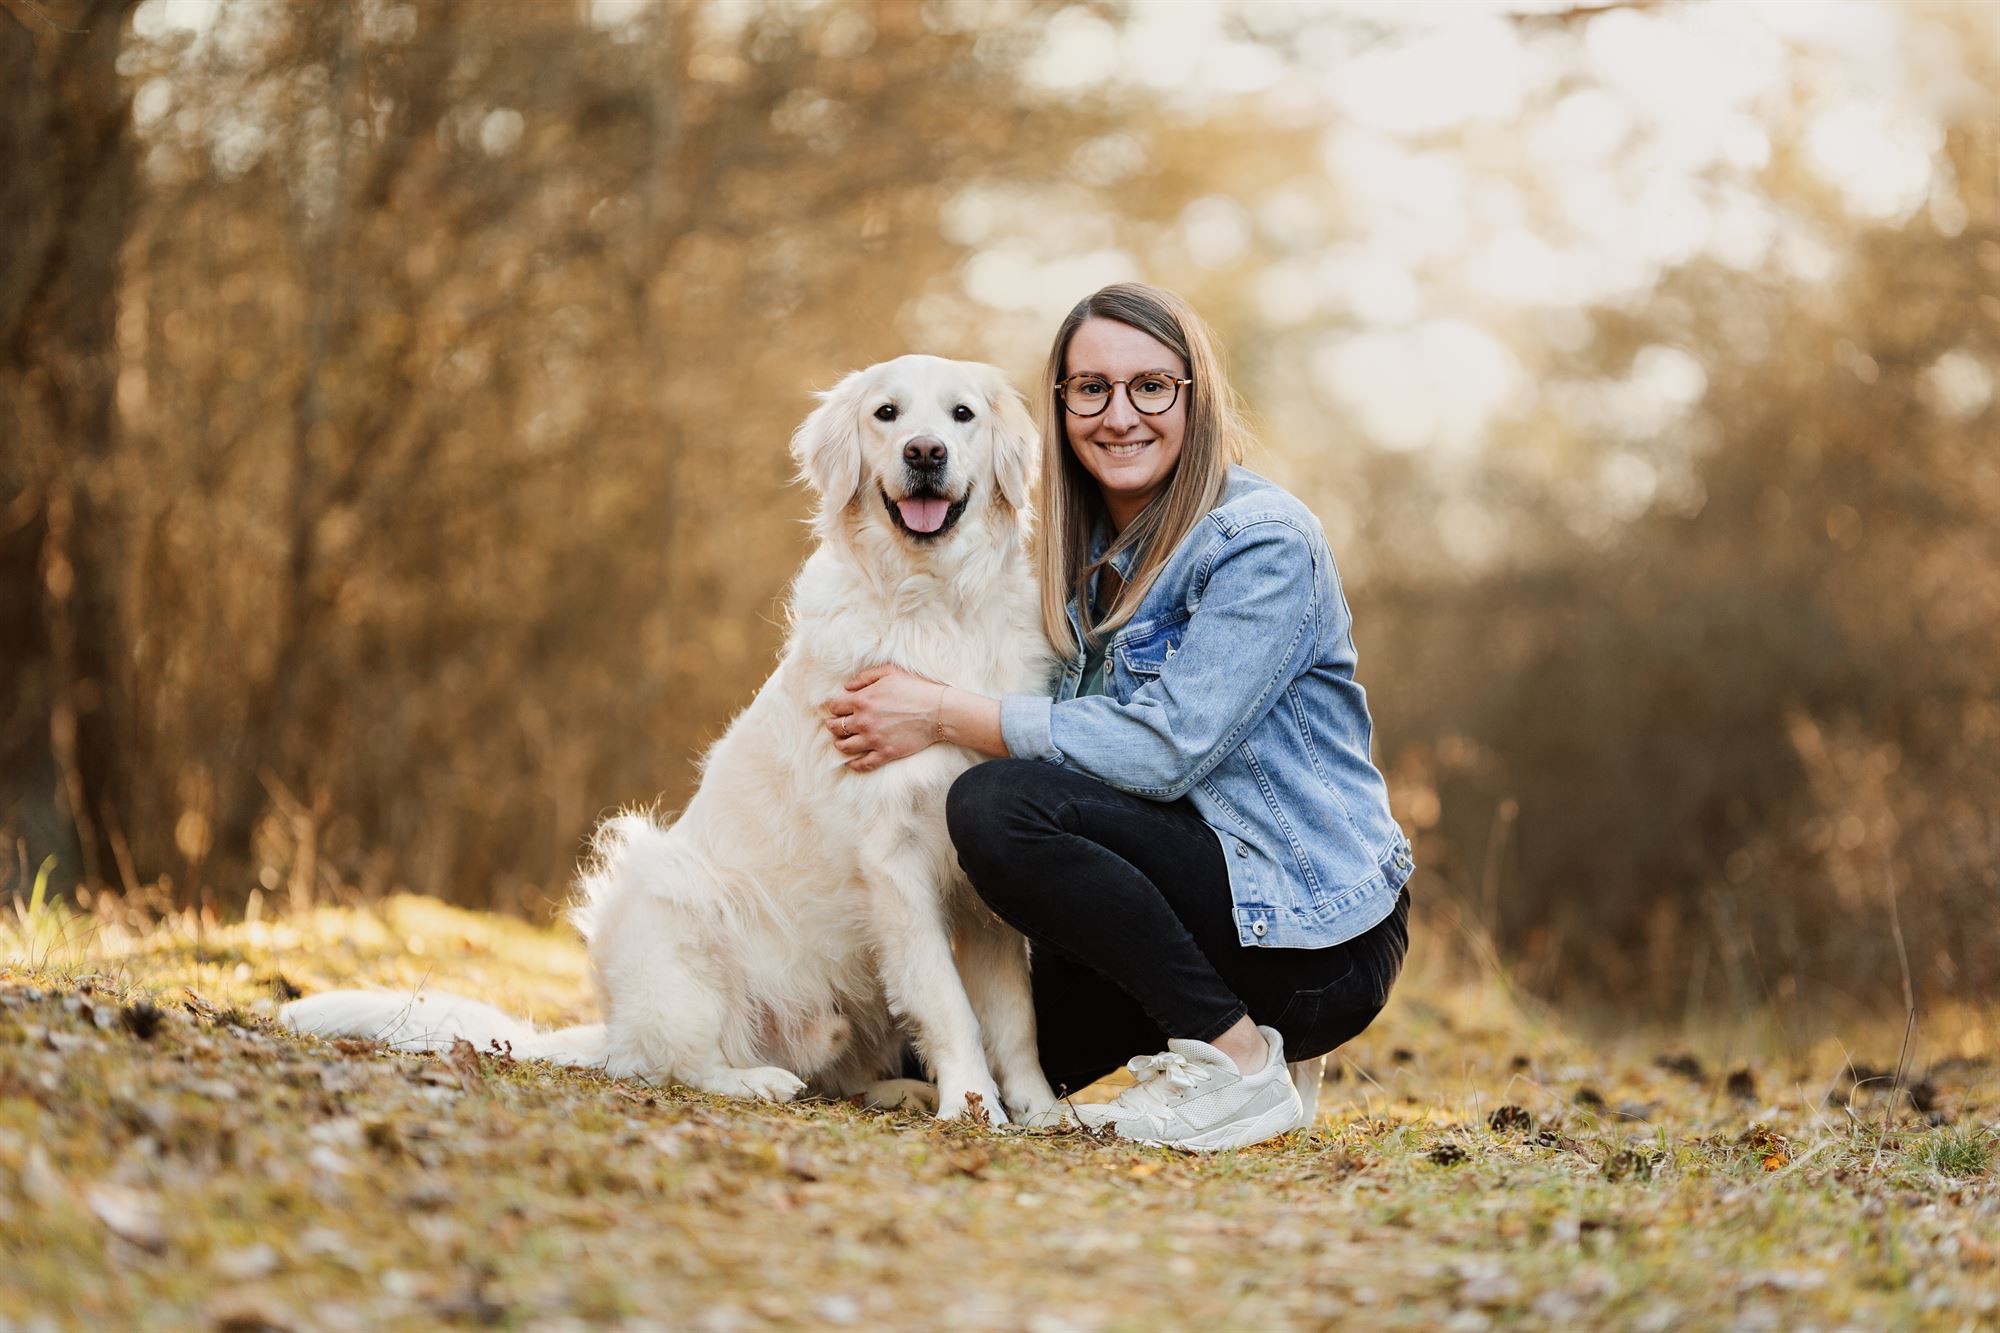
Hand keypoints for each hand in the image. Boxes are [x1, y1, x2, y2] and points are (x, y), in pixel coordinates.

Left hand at [824, 665, 947, 772]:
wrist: (938, 710)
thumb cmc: (915, 689)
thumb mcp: (890, 672)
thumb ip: (865, 677)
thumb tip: (847, 687)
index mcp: (862, 700)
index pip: (835, 707)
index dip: (835, 708)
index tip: (839, 710)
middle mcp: (863, 721)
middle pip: (835, 728)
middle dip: (833, 726)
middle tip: (836, 726)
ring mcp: (874, 739)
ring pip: (845, 747)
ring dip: (840, 744)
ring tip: (842, 742)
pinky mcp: (886, 752)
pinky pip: (863, 763)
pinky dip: (855, 764)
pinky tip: (852, 763)